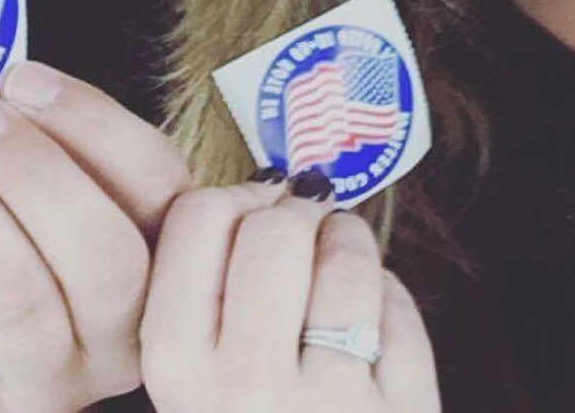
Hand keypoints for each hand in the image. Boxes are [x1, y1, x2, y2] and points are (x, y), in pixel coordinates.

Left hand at [0, 62, 191, 412]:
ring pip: (19, 292)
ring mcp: (39, 388)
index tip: (25, 79)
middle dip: (32, 168)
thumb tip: (1, 88)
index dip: (96, 126)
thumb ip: (43, 148)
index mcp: (155, 267)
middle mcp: (115, 342)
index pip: (160, 191)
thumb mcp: (33, 199)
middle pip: (106, 258)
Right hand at [140, 172, 440, 412]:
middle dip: (298, 214)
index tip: (253, 212)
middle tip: (305, 233)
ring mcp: (330, 404)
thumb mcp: (194, 380)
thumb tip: (267, 184)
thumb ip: (206, 290)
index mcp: (176, 367)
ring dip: (349, 245)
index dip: (234, 198)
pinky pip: (399, 308)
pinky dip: (391, 301)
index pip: (196, 216)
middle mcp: (244, 384)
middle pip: (275, 225)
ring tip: (341, 268)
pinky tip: (373, 329)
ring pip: (346, 254)